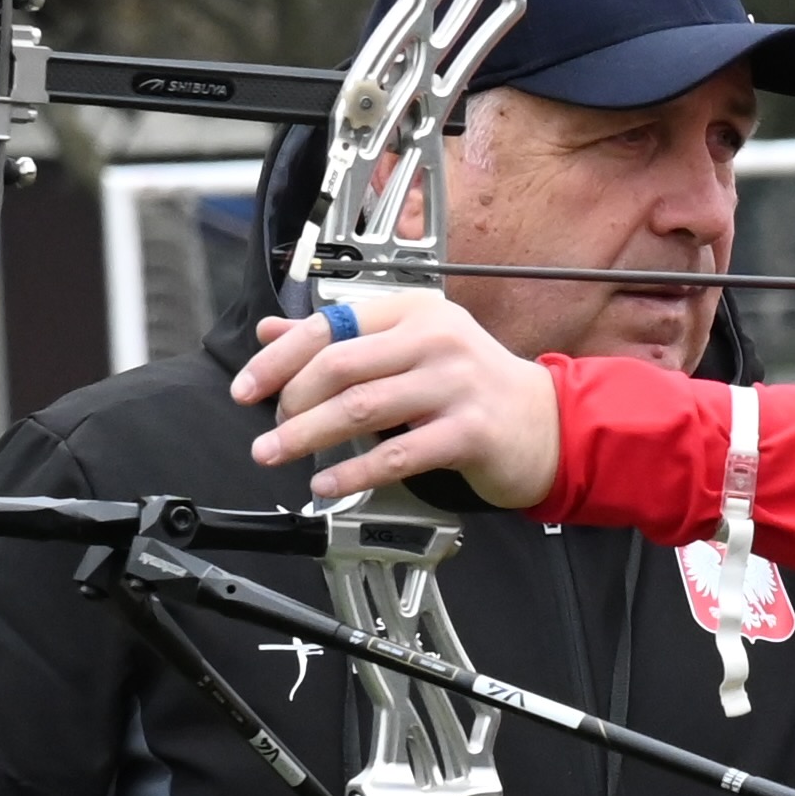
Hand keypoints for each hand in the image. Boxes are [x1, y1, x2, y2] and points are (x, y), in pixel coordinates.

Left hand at [237, 291, 565, 506]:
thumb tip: (272, 333)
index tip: (247, 387)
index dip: (279, 358)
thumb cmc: (474, 387)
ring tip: (276, 453)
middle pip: (340, 364)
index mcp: (415, 311)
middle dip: (291, 400)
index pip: (330, 326)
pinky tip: (327, 484)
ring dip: (308, 435)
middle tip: (269, 430)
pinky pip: (397, 453)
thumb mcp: (410, 348)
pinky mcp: (470, 432)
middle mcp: (436, 340)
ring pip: (361, 406)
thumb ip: (344, 340)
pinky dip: (352, 471)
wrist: (547, 424)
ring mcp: (456, 384)